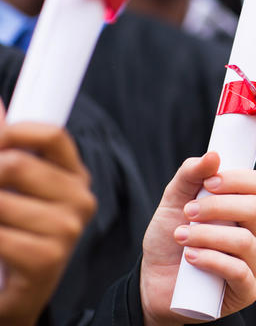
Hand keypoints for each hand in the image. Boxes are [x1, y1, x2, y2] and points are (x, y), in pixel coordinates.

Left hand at [0, 119, 95, 323]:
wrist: (11, 293)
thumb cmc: (12, 234)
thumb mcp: (11, 188)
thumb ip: (6, 147)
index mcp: (74, 176)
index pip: (52, 134)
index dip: (13, 131)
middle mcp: (79, 199)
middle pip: (17, 164)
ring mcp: (68, 229)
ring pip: (0, 201)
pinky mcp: (48, 258)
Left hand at [140, 152, 255, 324]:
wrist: (155, 283)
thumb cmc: (171, 239)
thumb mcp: (174, 201)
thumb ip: (190, 175)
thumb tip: (213, 155)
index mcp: (249, 210)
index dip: (238, 179)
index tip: (209, 182)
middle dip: (217, 206)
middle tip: (188, 212)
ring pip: (245, 241)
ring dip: (207, 235)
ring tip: (180, 237)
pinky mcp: (247, 291)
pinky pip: (239, 272)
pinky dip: (211, 260)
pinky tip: (190, 258)